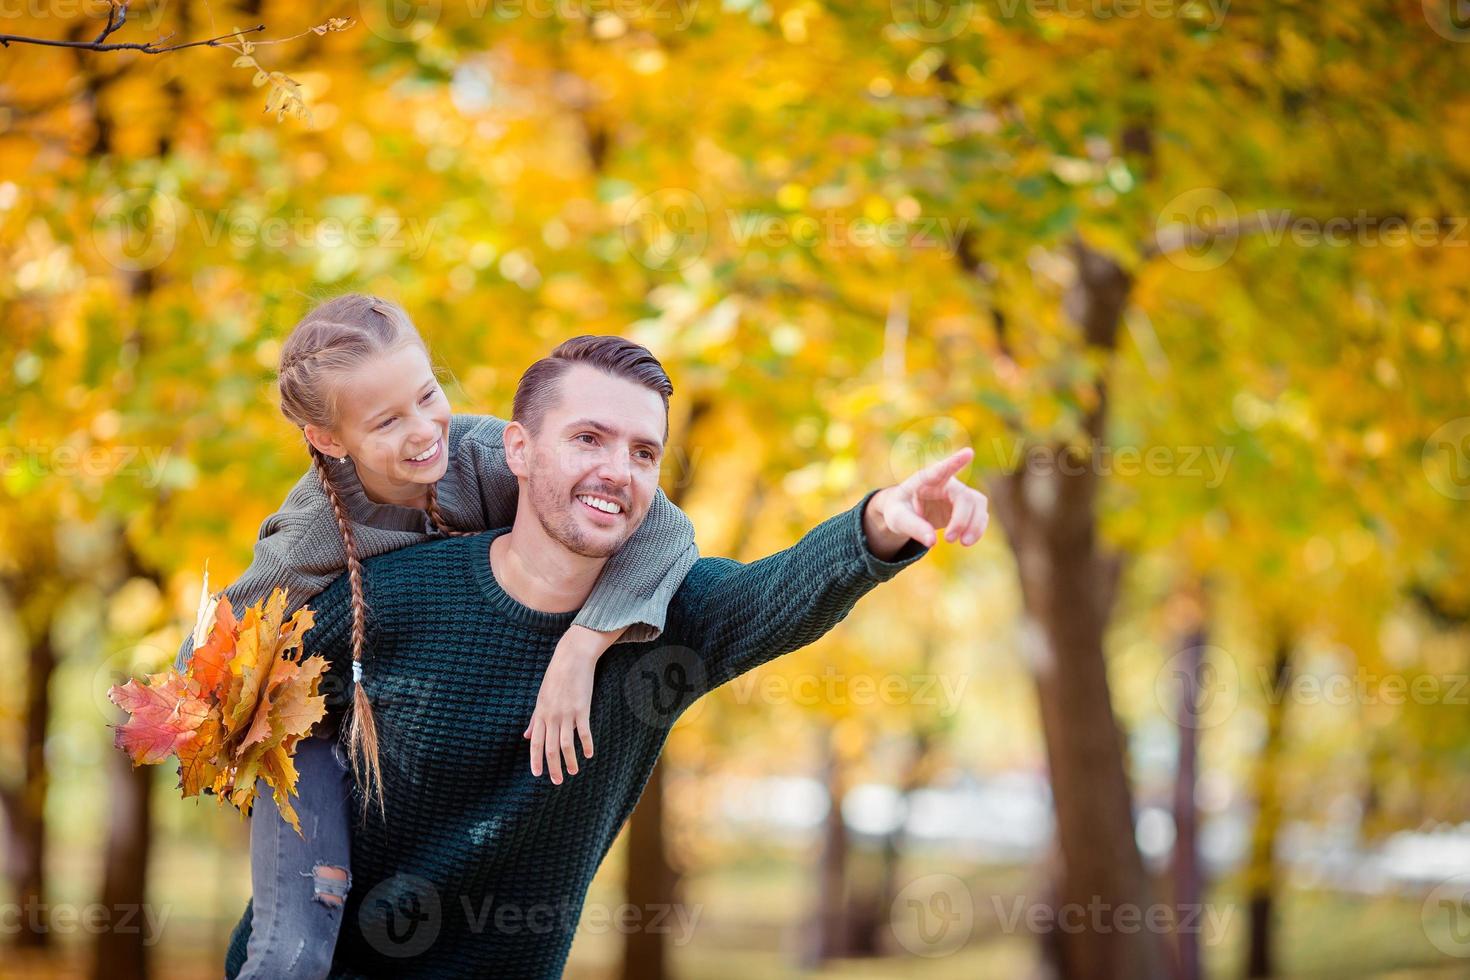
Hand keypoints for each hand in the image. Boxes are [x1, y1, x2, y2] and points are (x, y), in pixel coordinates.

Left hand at [522, 625, 615, 783]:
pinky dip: (586, 745)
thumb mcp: (541, 698)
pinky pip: (583, 732)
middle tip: (557, 781)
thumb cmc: (556, 677)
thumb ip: (535, 718)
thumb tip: (527, 736)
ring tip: (574, 772)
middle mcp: (551, 716)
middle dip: (553, 767)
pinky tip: (589, 754)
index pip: (536, 742)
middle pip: (550, 748)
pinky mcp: (581, 709)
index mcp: (540, 713)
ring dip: (570, 761)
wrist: (572, 658)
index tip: (538, 774)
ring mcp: (566, 713)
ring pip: (566, 744)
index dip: (536, 760)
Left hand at [863, 448, 987, 557]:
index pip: (941, 469)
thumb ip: (912, 527)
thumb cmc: (899, 510)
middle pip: (964, 496)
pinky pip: (980, 515)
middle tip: (949, 539)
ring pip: (978, 503)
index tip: (969, 453)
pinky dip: (978, 529)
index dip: (955, 461)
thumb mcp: (897, 519)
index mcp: (925, 480)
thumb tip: (931, 541)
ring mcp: (958, 494)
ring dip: (976, 525)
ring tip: (965, 543)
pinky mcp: (965, 507)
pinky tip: (966, 540)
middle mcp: (946, 483)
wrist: (906, 513)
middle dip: (961, 520)